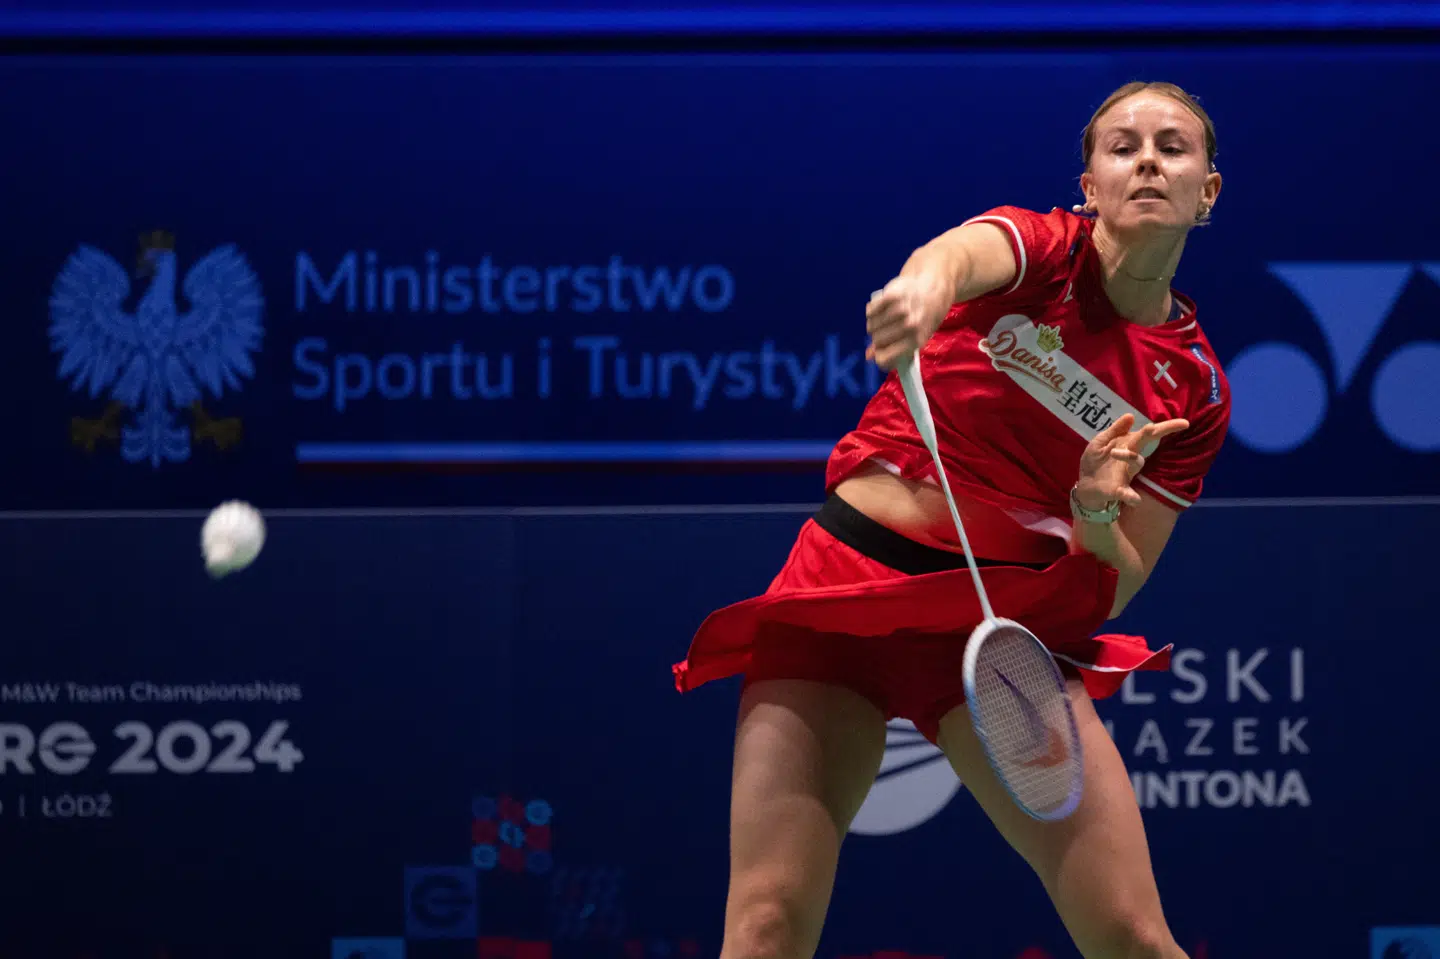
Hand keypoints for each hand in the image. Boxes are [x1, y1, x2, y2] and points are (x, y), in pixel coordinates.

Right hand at [865, 272, 953, 370]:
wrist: (933, 290)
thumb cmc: (923, 318)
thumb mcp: (914, 338)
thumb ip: (892, 349)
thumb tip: (868, 356)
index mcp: (916, 341)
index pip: (883, 359)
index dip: (879, 355)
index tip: (881, 349)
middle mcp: (910, 326)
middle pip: (877, 341)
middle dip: (877, 337)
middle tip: (884, 330)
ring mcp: (901, 310)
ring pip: (872, 326)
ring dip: (873, 323)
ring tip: (882, 318)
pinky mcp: (893, 296)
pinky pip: (870, 311)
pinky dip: (872, 310)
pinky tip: (880, 308)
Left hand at [1075, 413, 1189, 509]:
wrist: (1085, 485)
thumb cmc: (1096, 461)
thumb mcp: (1101, 442)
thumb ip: (1115, 430)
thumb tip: (1131, 415)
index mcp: (1128, 444)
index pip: (1149, 433)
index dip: (1166, 427)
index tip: (1185, 423)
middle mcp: (1131, 458)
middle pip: (1146, 444)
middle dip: (1150, 435)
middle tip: (1151, 428)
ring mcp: (1127, 474)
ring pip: (1136, 463)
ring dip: (1128, 456)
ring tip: (1113, 452)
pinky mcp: (1118, 490)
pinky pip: (1127, 493)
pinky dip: (1131, 496)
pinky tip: (1135, 499)